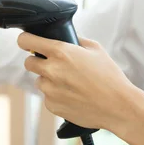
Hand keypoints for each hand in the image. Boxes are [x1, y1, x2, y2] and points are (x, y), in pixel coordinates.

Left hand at [17, 33, 139, 132]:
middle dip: (38, 61)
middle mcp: (51, 70)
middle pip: (29, 62)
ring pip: (39, 80)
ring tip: (70, 84)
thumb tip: (64, 38)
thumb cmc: (110, 77)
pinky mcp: (51, 106)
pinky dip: (56, 95)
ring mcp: (50, 90)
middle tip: (54, 65)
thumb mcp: (96, 50)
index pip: (26, 41)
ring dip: (49, 80)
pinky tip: (73, 96)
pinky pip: (47, 97)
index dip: (26, 39)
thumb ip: (76, 41)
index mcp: (61, 52)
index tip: (27, 41)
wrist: (118, 106)